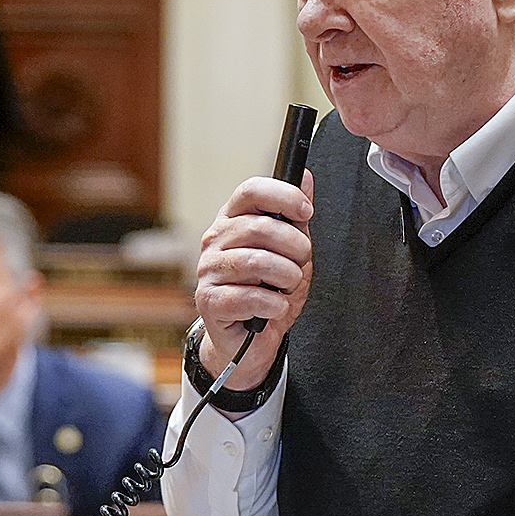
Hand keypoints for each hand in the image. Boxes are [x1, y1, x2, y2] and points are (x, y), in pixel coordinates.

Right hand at [192, 172, 314, 393]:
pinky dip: (273, 304)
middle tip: (301, 263)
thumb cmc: (268, 291)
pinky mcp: (208, 300)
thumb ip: (295, 218)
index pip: (251, 191)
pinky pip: (249, 296)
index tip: (306, 211)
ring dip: (286, 277)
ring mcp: (208, 270)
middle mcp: (215, 240)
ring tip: (289, 287)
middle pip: (259, 227)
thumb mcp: (290, 251)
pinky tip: (275, 307)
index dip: (283, 196)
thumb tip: (306, 177)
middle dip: (294, 247)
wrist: (252, 338)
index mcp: (232, 220)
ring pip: (256, 262)